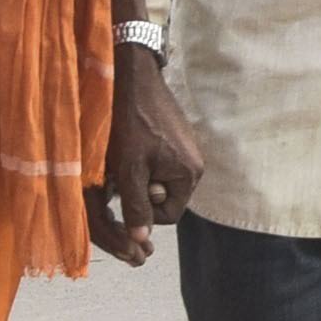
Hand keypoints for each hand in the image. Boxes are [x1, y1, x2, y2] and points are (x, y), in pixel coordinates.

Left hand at [93, 47, 203, 266]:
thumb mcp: (129, 170)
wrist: (134, 79)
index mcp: (190, 174)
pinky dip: (144, 160)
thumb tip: (140, 241)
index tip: (126, 191)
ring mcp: (189, 149)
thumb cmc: (131, 124)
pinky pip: (161, 162)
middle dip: (142, 191)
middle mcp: (196, 164)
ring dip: (140, 175)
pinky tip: (132, 144)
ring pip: (160, 180)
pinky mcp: (179, 137)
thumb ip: (136, 207)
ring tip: (126, 156)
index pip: (168, 216)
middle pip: (165, 198)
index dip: (143, 212)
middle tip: (124, 170)